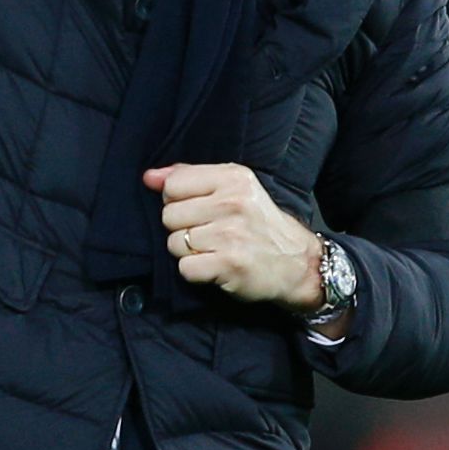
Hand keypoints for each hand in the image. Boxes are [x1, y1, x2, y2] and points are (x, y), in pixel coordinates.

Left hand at [149, 162, 324, 309]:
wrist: (299, 264)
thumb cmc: (259, 225)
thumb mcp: (234, 189)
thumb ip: (189, 178)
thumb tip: (149, 177)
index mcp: (233, 177)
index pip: (173, 185)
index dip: (177, 201)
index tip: (198, 210)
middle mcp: (233, 202)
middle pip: (169, 215)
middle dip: (182, 228)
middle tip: (209, 234)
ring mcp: (231, 234)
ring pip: (174, 243)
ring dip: (188, 252)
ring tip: (214, 250)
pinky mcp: (230, 264)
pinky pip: (185, 268)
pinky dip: (195, 272)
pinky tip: (214, 267)